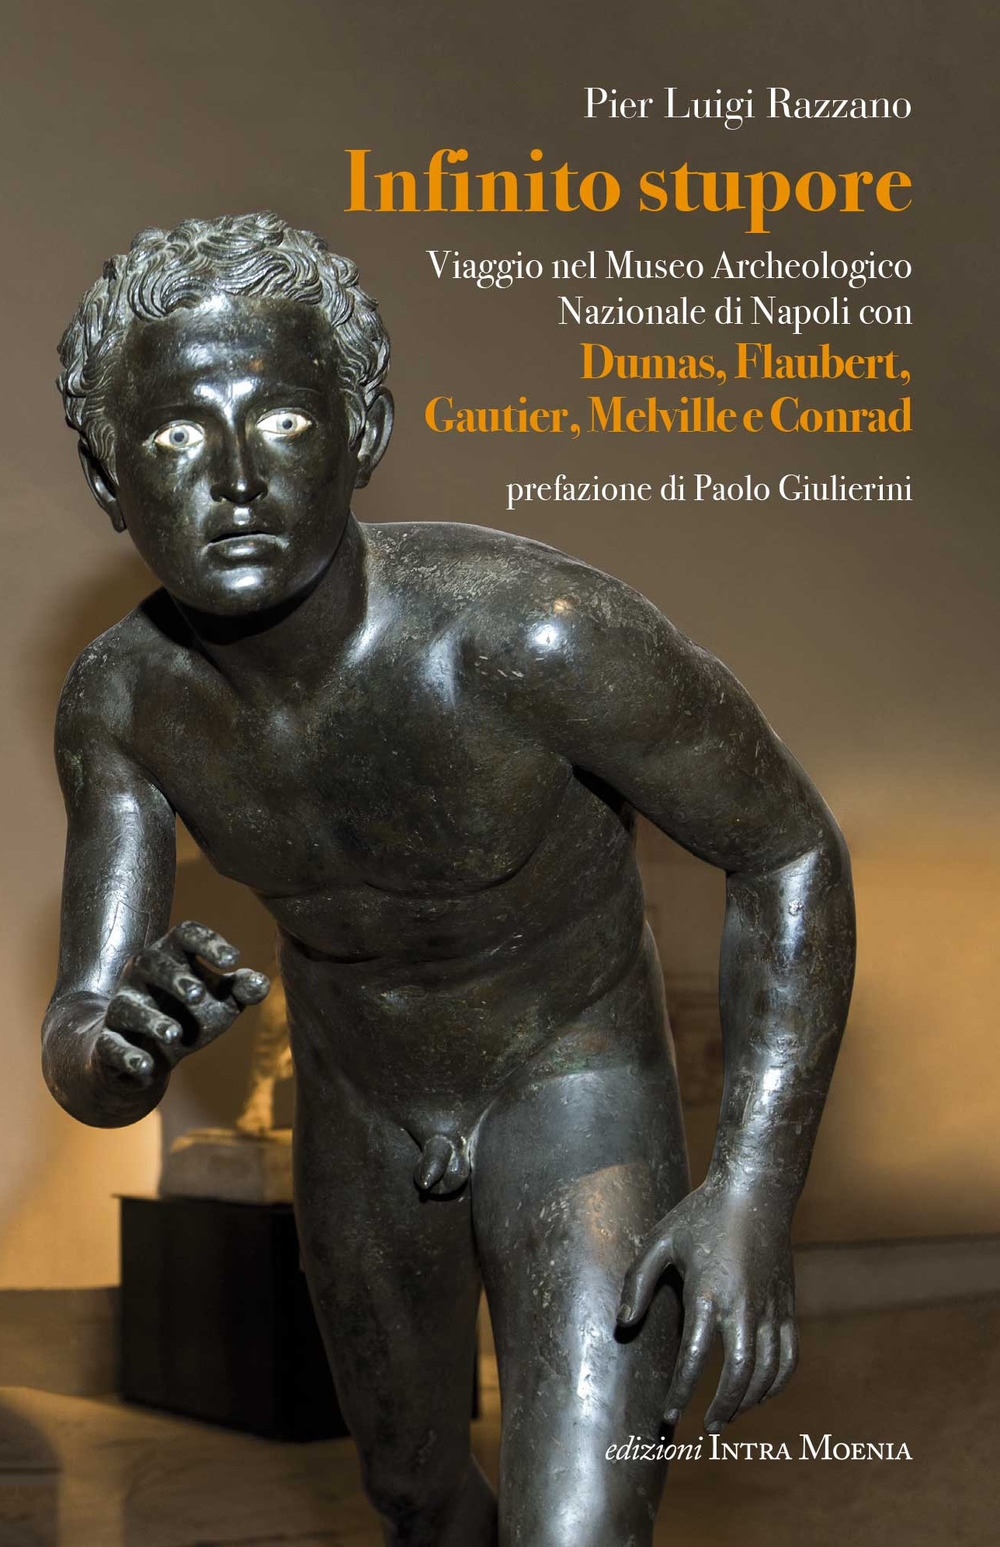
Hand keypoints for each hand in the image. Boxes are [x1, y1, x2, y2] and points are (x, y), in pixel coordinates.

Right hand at [94, 920, 269, 1088]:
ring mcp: (120, 1009)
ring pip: (126, 1006)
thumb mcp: (219, 1004)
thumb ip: (241, 991)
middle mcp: (140, 977)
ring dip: (151, 1020)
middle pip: (150, 963)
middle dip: (173, 977)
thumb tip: (261, 983)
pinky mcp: (107, 1043)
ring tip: (175, 1034)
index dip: (207, 941)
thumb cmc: (187, 1018)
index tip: (233, 959)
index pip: (184, 935)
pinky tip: (147, 1066)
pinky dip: (128, 1055)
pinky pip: (111, 1045)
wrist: (142, 1058)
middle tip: (198, 995)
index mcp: (170, 957)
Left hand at [616, 1179, 796, 1432]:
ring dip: (749, 1400)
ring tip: (728, 1414)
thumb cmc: (700, 1214)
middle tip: (706, 1426)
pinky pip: (788, 1356)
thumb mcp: (660, 1240)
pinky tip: (761, 1392)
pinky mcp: (786, 1305)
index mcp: (707, 1292)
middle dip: (723, 1408)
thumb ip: (637, 1282)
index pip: (694, 1358)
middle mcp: (742, 1305)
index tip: (668, 1414)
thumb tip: (624, 1326)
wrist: (755, 1191)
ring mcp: (770, 1307)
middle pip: (739, 1375)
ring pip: (767, 1371)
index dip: (681, 1392)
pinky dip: (777, 1382)